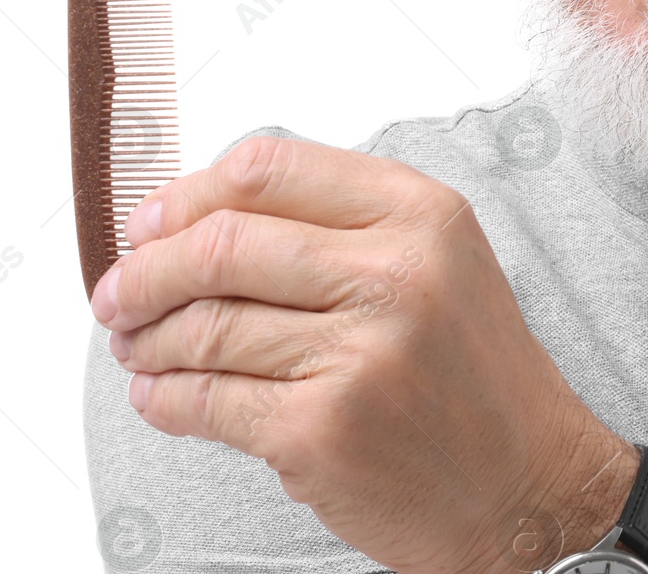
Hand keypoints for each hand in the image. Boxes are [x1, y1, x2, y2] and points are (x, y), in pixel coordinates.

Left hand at [90, 135, 632, 573]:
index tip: (151, 223)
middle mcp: (396, 272)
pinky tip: (161, 395)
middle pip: (222, 243)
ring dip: (146, 340)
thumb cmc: (474, 371)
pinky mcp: (323, 431)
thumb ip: (341, 223)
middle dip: (146, 269)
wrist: (529, 480)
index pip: (268, 168)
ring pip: (204, 326)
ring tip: (136, 348)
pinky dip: (164, 398)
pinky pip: (206, 401)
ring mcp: (360, 353)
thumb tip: (199, 216)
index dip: (188, 193)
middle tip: (117, 292)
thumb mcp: (438, 260)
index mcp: (422, 212)